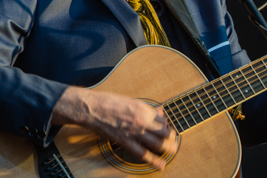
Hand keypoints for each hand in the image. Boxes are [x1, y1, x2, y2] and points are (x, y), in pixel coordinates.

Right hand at [52, 87, 175, 169]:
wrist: (93, 108)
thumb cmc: (111, 102)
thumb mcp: (132, 101)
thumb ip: (146, 108)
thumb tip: (158, 112)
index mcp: (144, 109)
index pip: (164, 120)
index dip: (168, 125)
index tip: (169, 129)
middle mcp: (142, 121)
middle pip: (165, 133)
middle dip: (172, 139)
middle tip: (174, 142)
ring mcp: (134, 132)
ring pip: (157, 143)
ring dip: (167, 149)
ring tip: (172, 152)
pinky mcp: (125, 141)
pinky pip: (142, 153)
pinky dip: (153, 160)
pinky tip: (160, 165)